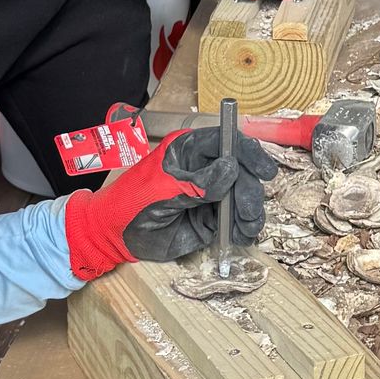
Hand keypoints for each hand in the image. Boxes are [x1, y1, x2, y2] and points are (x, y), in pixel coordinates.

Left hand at [63, 126, 277, 274]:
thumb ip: (198, 182)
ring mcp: (210, 195)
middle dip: (249, 192)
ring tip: (244, 228)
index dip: (248, 153)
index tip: (265, 170)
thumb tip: (232, 168)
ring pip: (243, 198)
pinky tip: (239, 236)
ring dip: (249, 213)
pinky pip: (235, 222)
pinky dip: (242, 229)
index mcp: (190, 151)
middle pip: (242, 173)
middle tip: (248, 212)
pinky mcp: (211, 219)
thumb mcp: (163, 189)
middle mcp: (205, 170)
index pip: (226, 142)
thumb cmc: (131, 202)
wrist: (115, 236)